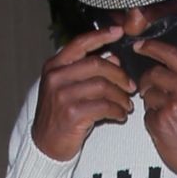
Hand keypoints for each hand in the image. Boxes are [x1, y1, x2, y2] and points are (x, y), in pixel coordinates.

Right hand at [29, 27, 134, 161]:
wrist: (45, 145)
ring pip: (103, 87)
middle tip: (131, 86)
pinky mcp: (72, 114)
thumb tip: (113, 58)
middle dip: (119, 75)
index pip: (80, 43)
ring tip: (127, 105)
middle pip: (97, 65)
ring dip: (121, 96)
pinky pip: (103, 106)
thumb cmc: (59, 115)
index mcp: (54, 66)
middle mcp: (56, 77)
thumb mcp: (68, 88)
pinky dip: (117, 111)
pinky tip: (120, 115)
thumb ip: (87, 71)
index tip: (119, 31)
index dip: (101, 36)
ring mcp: (62, 95)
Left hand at [133, 38, 176, 177]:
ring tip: (166, 117)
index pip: (171, 54)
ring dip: (151, 105)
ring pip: (148, 96)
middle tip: (147, 91)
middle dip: (147, 82)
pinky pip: (146, 116)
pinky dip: (152, 122)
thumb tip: (167, 71)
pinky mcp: (160, 122)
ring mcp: (171, 106)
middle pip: (153, 74)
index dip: (152, 47)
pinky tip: (165, 130)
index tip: (139, 46)